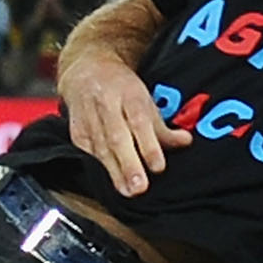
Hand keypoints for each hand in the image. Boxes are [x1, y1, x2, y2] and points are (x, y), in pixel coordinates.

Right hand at [60, 48, 190, 196]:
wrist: (86, 70)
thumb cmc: (121, 88)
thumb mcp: (145, 100)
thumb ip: (163, 126)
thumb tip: (185, 142)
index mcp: (128, 94)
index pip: (139, 122)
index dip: (148, 146)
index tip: (158, 166)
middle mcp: (106, 105)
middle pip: (117, 138)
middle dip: (129, 164)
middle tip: (139, 188)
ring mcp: (88, 119)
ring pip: (101, 149)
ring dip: (114, 173)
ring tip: (128, 191)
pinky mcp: (76, 132)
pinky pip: (88, 153)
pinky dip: (100, 168)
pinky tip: (111, 183)